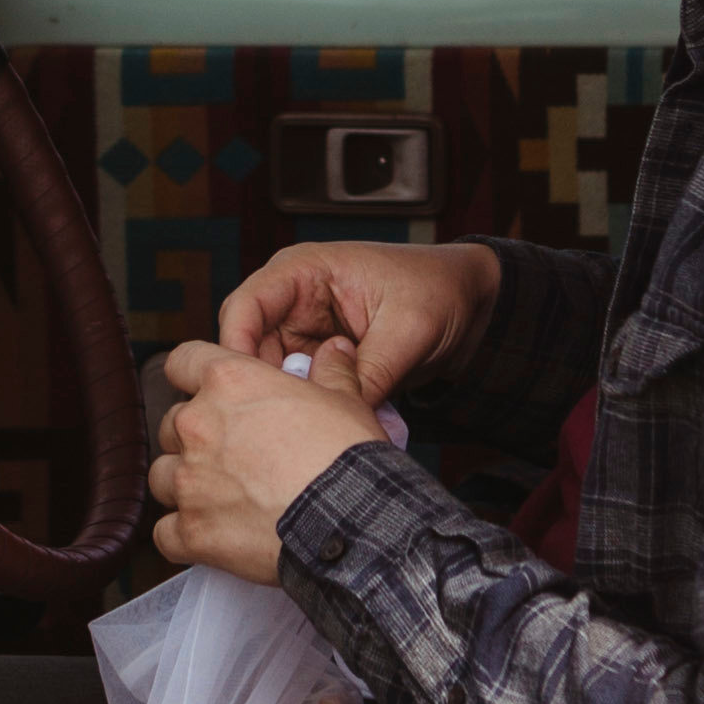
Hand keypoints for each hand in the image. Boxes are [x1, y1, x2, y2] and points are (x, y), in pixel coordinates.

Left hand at [149, 335, 383, 582]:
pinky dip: (184, 535)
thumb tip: (336, 350)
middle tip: (232, 454)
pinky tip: (212, 537)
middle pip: (172, 424)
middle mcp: (197, 425)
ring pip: (162, 476)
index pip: (183, 362)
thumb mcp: (346, 400)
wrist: (348, 520)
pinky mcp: (190, 531)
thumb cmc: (346, 456)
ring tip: (222, 498)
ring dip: (185, 484)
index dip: (193, 376)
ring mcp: (189, 481)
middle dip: (195, 438)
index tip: (210, 393)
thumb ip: (331, 371)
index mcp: (228, 382)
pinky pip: (165, 533)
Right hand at [212, 234, 499, 402]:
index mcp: (303, 271)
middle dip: (262, 388)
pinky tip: (329, 428)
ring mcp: (303, 334)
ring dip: (288, 405)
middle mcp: (293, 302)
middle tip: (284, 427)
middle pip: (247, 350)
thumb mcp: (408, 331)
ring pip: (270, 377)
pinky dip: (310, 411)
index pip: (244, 308)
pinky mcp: (318, 362)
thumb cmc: (437, 292)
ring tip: (316, 431)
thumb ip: (370, 373)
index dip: (236, 350)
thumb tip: (340, 418)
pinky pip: (299, 391)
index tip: (247, 393)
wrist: (468, 304)